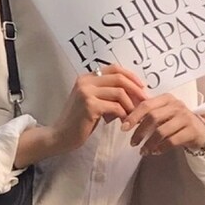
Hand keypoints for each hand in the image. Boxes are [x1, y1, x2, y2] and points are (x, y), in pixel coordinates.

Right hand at [15, 65, 147, 166]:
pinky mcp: (89, 106)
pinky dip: (123, 114)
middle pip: (119, 78)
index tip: (142, 87)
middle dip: (136, 89)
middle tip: (145, 100)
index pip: (114, 69)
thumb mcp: (92, 102)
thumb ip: (106, 94)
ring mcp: (87, 93)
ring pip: (119, 92)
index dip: (131, 76)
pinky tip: (124, 122)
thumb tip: (132, 92)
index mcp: (86, 78)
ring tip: (134, 115)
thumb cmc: (78, 122)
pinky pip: (115, 107)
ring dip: (131, 104)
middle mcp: (86, 81)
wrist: (60, 136)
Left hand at [121, 94, 204, 155]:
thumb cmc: (177, 121)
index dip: (133, 116)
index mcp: (166, 98)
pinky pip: (172, 141)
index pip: (146, 105)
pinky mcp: (191, 131)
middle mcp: (176, 105)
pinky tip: (155, 151)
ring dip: (149, 143)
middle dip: (139, 132)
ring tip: (143, 151)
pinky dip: (161, 148)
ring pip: (161, 131)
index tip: (123, 128)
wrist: (202, 129)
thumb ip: (148, 112)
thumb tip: (125, 118)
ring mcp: (185, 118)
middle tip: (132, 143)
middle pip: (152, 117)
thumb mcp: (164, 112)